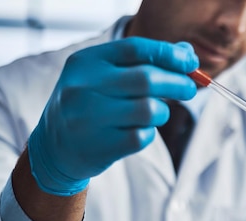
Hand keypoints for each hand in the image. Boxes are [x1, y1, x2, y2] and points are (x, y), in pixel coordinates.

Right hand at [28, 37, 198, 195]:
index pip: (135, 49)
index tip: (191, 62)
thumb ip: (145, 62)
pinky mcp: (100, 146)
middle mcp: (84, 86)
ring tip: (156, 113)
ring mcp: (90, 118)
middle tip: (190, 89)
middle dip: (178, 83)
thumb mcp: (107, 76)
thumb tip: (187, 53)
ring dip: (162, 111)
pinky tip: (138, 131)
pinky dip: (149, 134)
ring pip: (149, 110)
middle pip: (147, 79)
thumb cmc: (91, 104)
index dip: (169, 54)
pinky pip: (142, 137)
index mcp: (87, 62)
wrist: (54, 147)